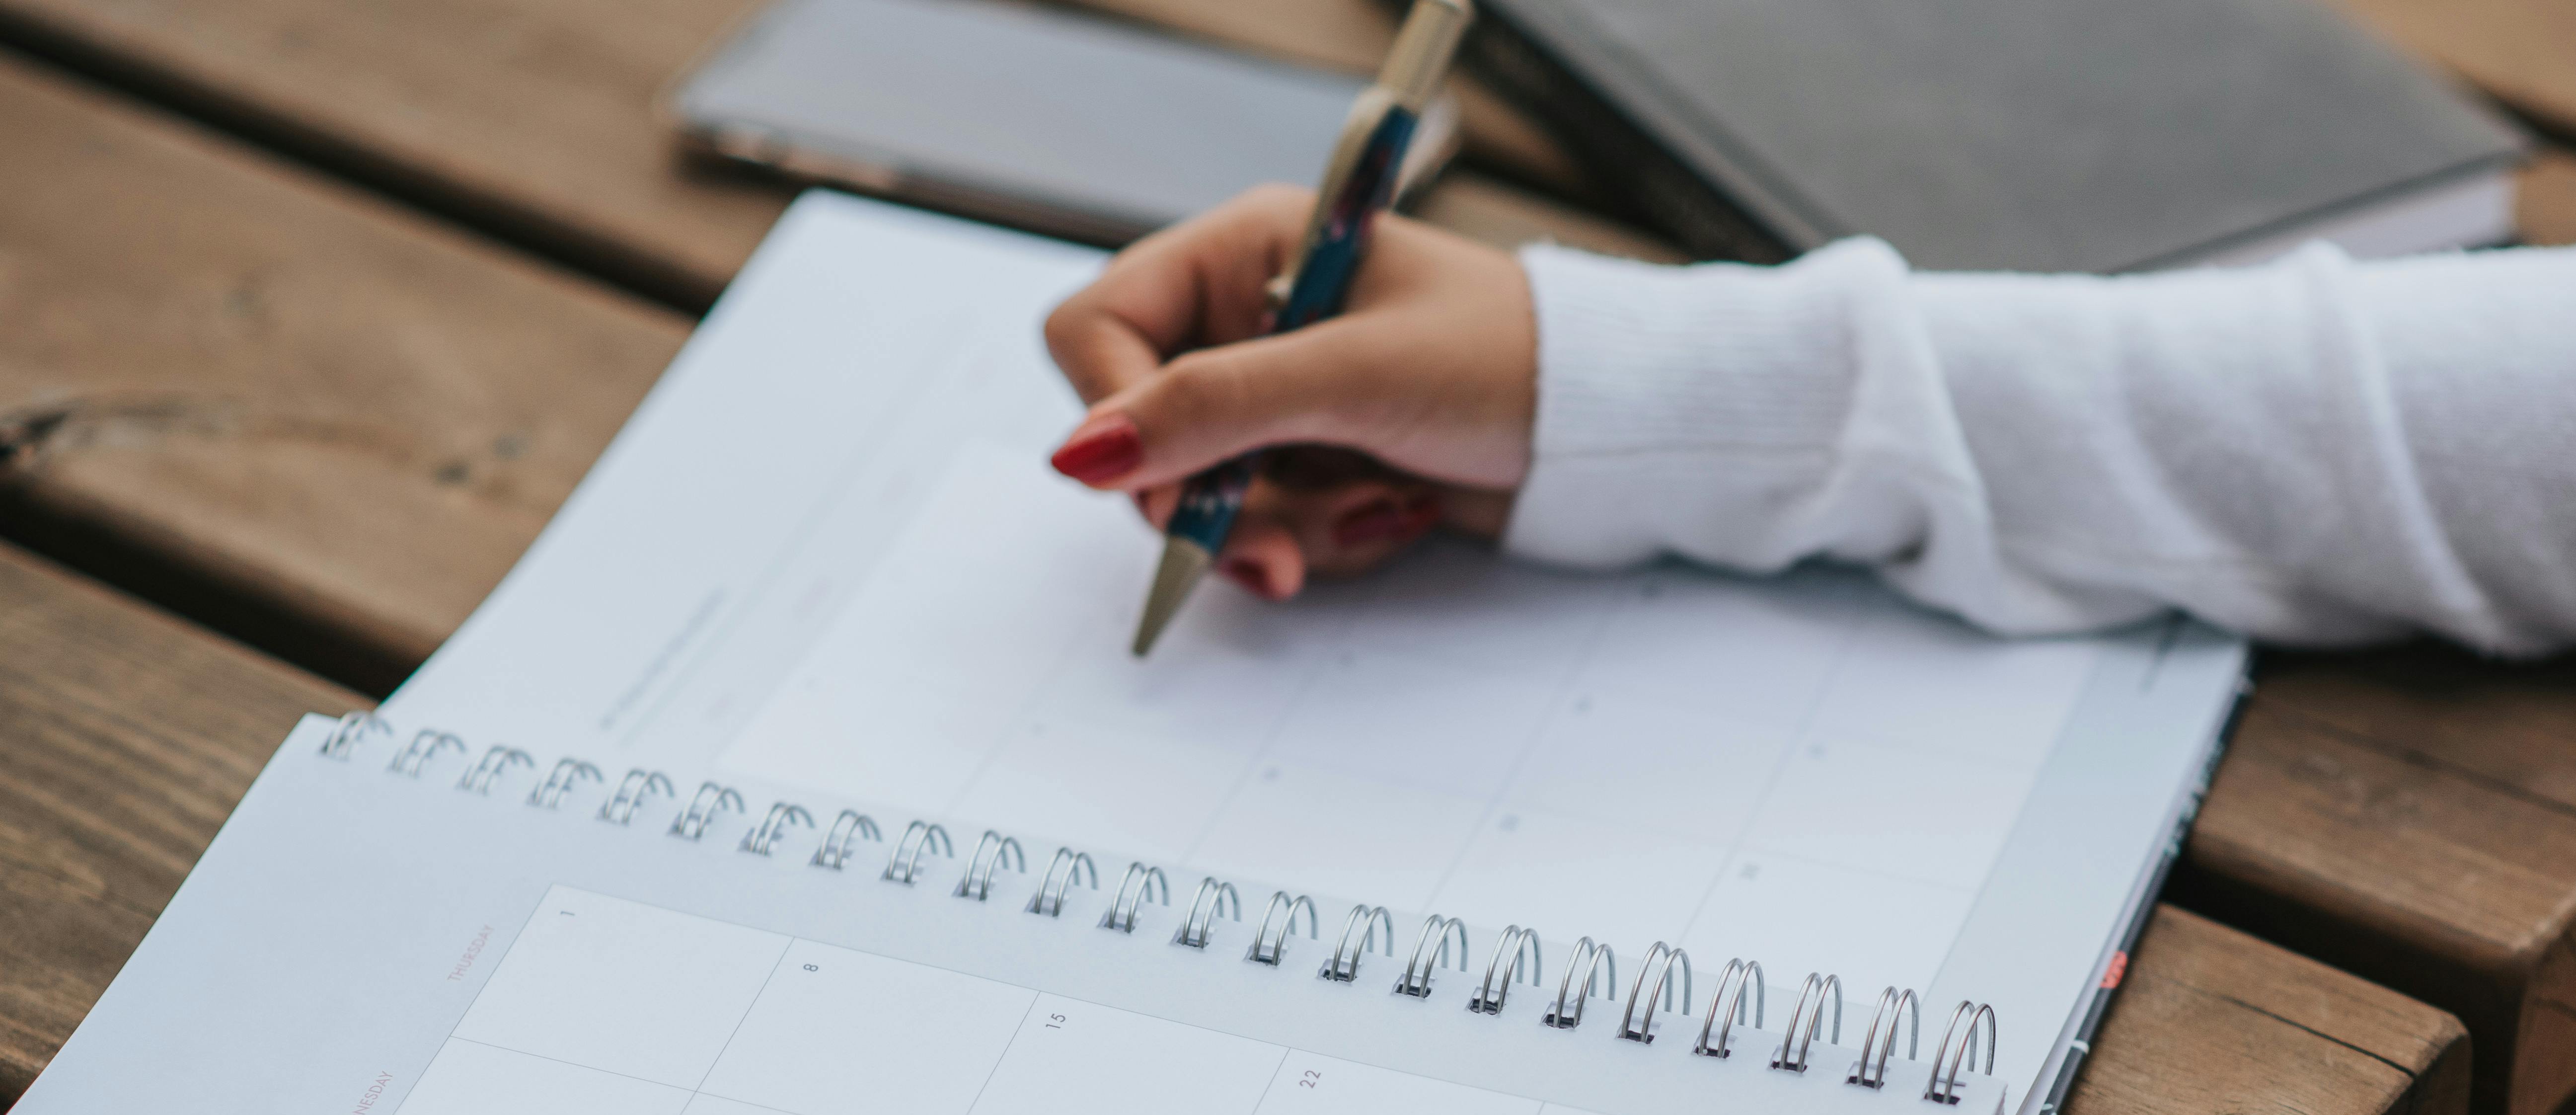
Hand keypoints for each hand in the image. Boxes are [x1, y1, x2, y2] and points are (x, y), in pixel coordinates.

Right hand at [1042, 185, 1537, 599]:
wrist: (1608, 429)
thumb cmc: (1506, 361)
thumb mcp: (1353, 376)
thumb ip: (1213, 407)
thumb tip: (1082, 453)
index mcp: (1245, 250)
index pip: (1100, 329)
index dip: (1115, 413)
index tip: (1163, 482)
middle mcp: (1246, 318)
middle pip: (1143, 431)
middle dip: (1213, 499)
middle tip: (1272, 547)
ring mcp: (1278, 396)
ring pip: (1203, 495)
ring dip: (1284, 525)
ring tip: (1377, 507)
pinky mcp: (1312, 460)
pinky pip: (1263, 523)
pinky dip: (1325, 535)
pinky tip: (1396, 509)